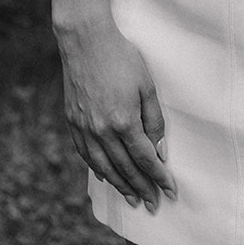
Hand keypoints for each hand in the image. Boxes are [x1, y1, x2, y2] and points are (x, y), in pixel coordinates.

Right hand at [57, 18, 176, 213]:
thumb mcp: (146, 84)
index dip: (159, 176)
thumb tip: (158, 149)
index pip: (145, 158)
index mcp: (123, 121)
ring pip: (104, 167)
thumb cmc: (121, 57)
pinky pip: (86, 154)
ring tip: (132, 198)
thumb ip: (153, 119)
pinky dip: (98, 169)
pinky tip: (105, 176)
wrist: (86, 40)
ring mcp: (85, 128)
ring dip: (120, 185)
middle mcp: (102, 131)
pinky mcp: (73, 122)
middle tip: (152, 203)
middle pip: (125, 168)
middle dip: (141, 188)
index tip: (169, 190)